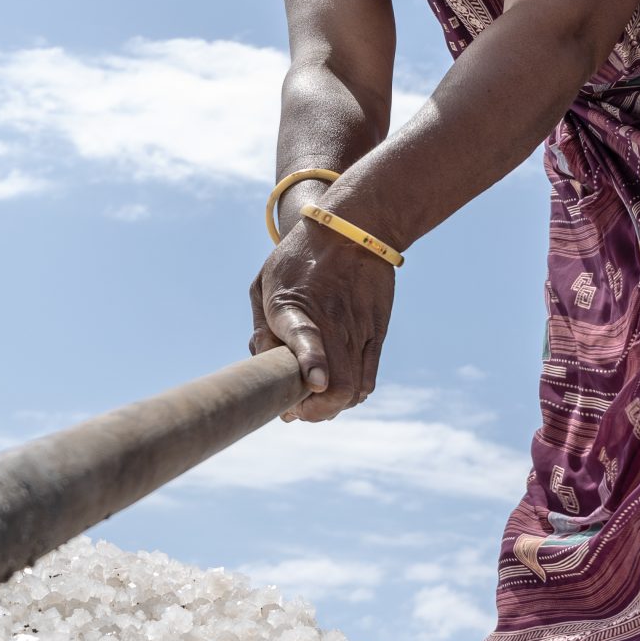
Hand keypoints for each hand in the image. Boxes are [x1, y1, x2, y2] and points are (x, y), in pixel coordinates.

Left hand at [246, 219, 396, 422]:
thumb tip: (263, 367)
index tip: (315, 382)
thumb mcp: (265, 284)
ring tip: (314, 403)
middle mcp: (330, 322)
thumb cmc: (299, 259)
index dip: (310, 361)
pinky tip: (336, 390)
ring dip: (331, 407)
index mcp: (292, 305)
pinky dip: (352, 395)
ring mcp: (358, 331)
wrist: (354, 229)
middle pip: (336, 385)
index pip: (304, 335)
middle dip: (312, 411)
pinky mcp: (377, 334)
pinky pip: (368, 380)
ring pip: (353, 390)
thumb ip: (262, 327)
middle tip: (294, 410)